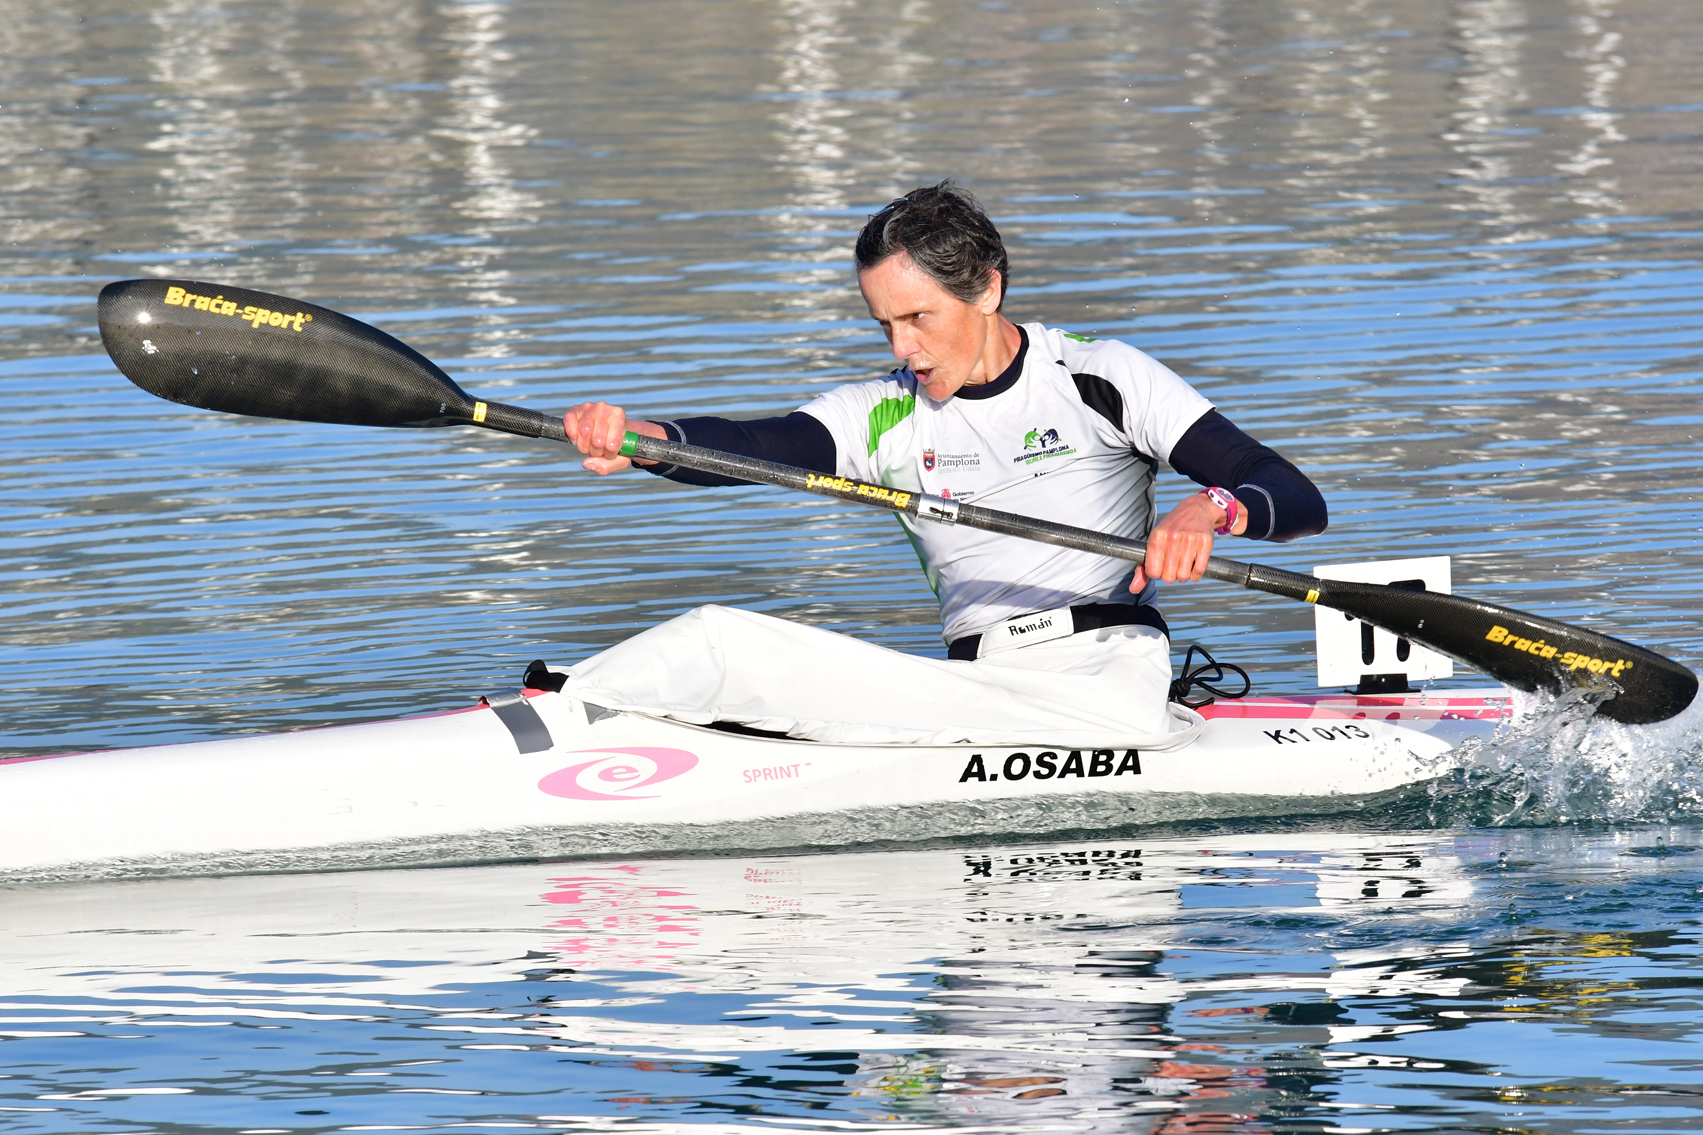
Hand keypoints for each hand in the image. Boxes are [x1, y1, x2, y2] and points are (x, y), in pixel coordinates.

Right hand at [562, 401, 664, 473]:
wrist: (608, 426)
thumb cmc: (616, 442)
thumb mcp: (620, 457)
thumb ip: (607, 466)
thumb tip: (586, 463)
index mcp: (619, 416)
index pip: (613, 444)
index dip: (609, 455)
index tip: (610, 453)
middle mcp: (604, 408)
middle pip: (597, 440)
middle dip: (596, 452)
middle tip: (599, 450)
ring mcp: (588, 407)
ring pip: (584, 433)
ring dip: (584, 447)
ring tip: (590, 446)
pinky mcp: (575, 410)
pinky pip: (569, 423)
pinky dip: (573, 437)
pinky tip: (578, 440)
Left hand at [1130, 491, 1244, 592]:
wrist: (1196, 510)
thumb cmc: (1172, 530)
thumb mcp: (1154, 543)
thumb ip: (1142, 568)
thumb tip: (1133, 589)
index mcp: (1156, 538)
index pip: (1153, 572)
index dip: (1157, 574)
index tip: (1160, 567)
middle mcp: (1172, 538)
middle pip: (1169, 577)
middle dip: (1171, 576)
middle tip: (1173, 567)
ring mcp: (1190, 539)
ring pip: (1184, 575)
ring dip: (1184, 576)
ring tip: (1183, 566)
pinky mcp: (1205, 542)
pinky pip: (1199, 570)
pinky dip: (1196, 574)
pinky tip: (1193, 565)